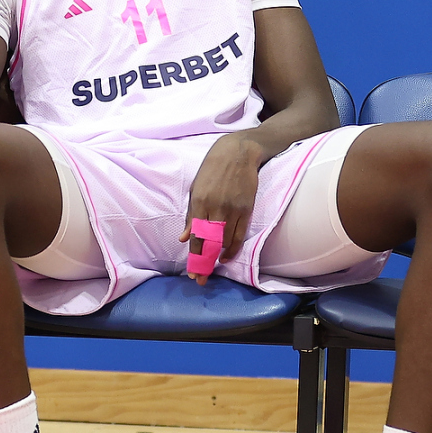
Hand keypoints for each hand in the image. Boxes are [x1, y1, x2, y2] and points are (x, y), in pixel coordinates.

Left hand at [181, 134, 266, 282]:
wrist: (237, 153)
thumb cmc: (211, 171)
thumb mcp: (195, 190)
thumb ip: (190, 216)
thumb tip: (184, 238)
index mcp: (199, 202)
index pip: (196, 236)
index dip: (194, 256)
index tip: (192, 271)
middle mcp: (216, 208)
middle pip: (210, 243)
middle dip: (204, 262)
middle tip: (200, 279)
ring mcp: (233, 209)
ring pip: (226, 241)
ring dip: (218, 257)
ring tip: (211, 269)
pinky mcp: (247, 209)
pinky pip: (240, 234)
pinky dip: (233, 248)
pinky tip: (226, 256)